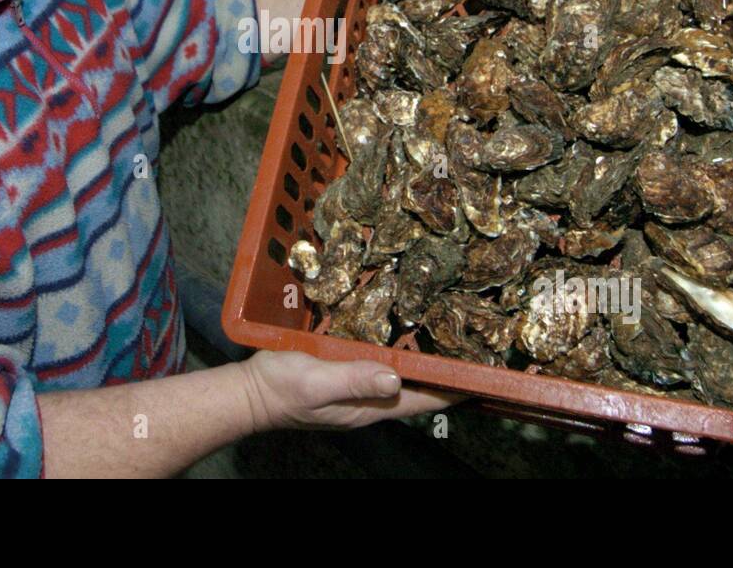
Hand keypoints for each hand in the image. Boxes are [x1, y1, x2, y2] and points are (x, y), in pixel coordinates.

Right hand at [239, 349, 464, 431]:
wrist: (248, 391)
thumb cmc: (280, 388)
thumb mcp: (316, 381)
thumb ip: (354, 378)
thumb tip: (396, 378)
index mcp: (370, 406)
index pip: (423, 401)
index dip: (454, 388)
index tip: (484, 372)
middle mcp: (370, 397)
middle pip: (419, 387)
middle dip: (446, 369)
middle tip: (474, 341)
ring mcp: (358, 385)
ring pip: (402, 373)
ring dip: (425, 358)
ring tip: (452, 331)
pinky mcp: (345, 370)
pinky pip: (381, 361)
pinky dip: (398, 348)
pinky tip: (404, 327)